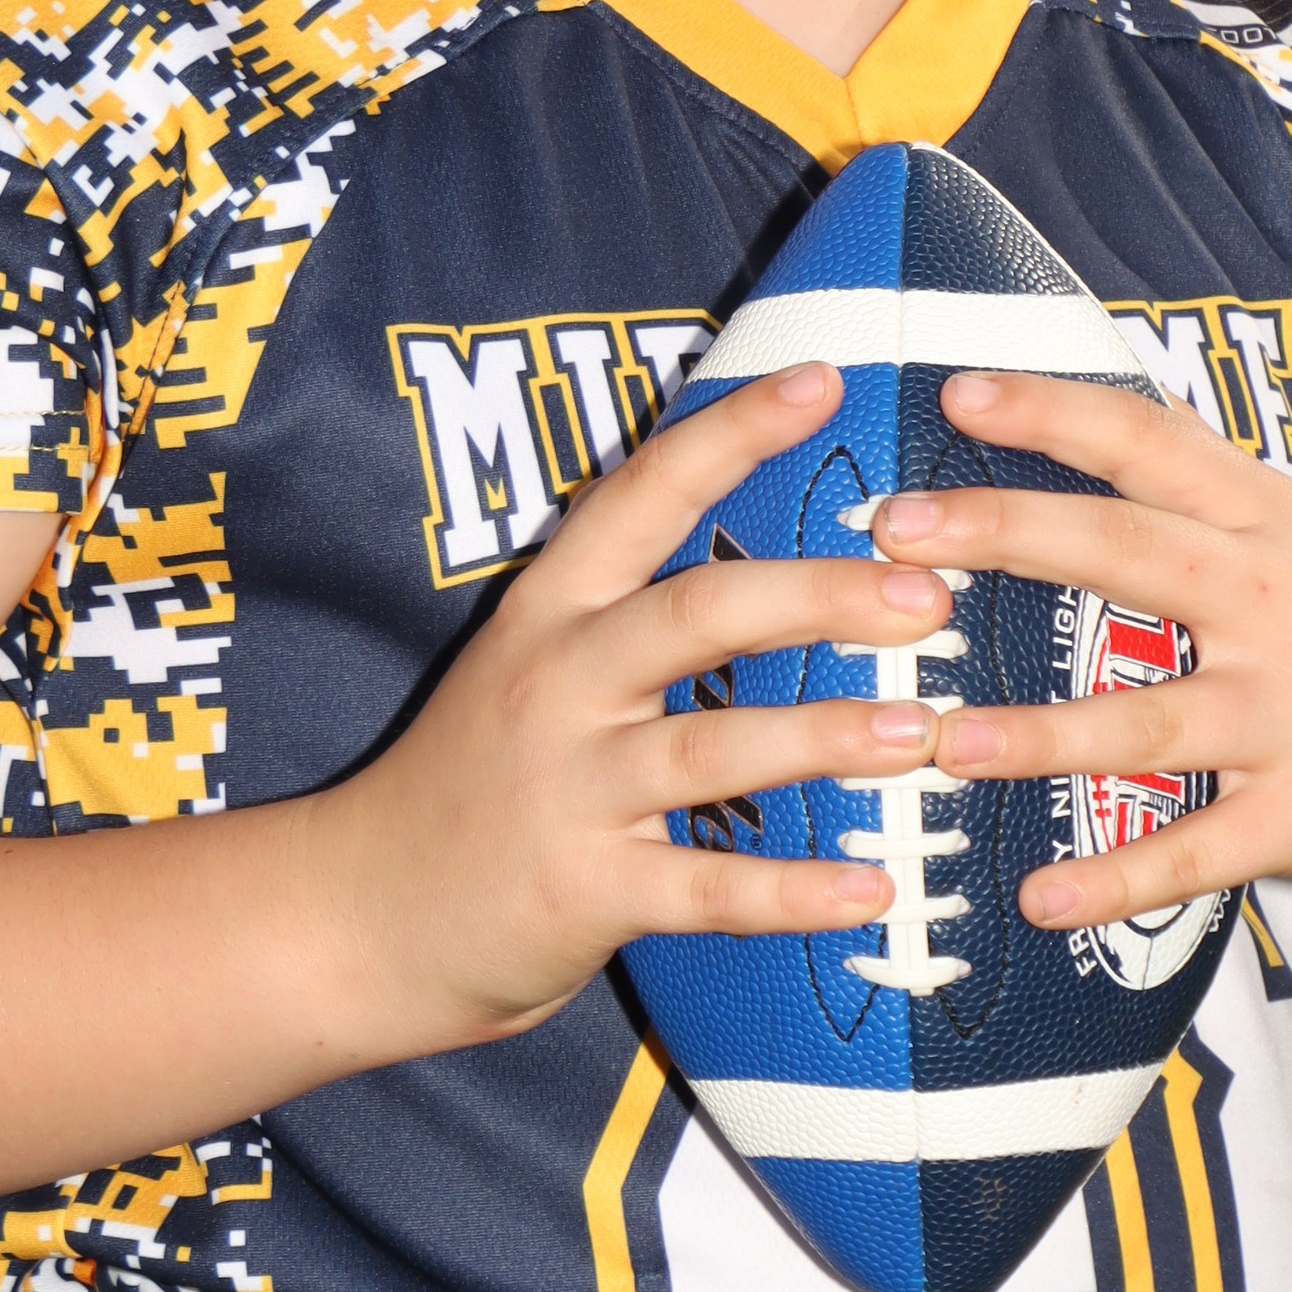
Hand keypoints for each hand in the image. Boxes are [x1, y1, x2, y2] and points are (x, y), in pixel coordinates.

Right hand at [342, 363, 945, 1054]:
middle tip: (928, 593)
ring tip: (922, 733)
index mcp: (551, 611)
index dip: (732, 433)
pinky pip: (704, 889)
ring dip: (823, 737)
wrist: (363, 912)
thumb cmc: (478, 777)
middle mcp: (558, 684)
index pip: (641, 493)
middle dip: (818, 596)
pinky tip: (870, 888)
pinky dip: (790, 892)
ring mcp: (568, 789)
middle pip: (696, 615)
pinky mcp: (583, 890)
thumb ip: (631, 608)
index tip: (824, 378)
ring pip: (710, 751)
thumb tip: (777, 555)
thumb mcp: (533, 663)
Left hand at [875, 370, 1291, 931]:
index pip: (1154, 444)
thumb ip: (1207, 521)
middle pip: (1128, 550)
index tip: (956, 392)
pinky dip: (1118, 878)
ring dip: (1039, 732)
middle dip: (1003, 532)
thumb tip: (1068, 476)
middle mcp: (1281, 602)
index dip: (1054, 411)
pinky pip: (1199, 850)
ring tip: (941, 740)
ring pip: (1150, 717)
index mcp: (1275, 525)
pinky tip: (1038, 898)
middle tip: (892, 528)